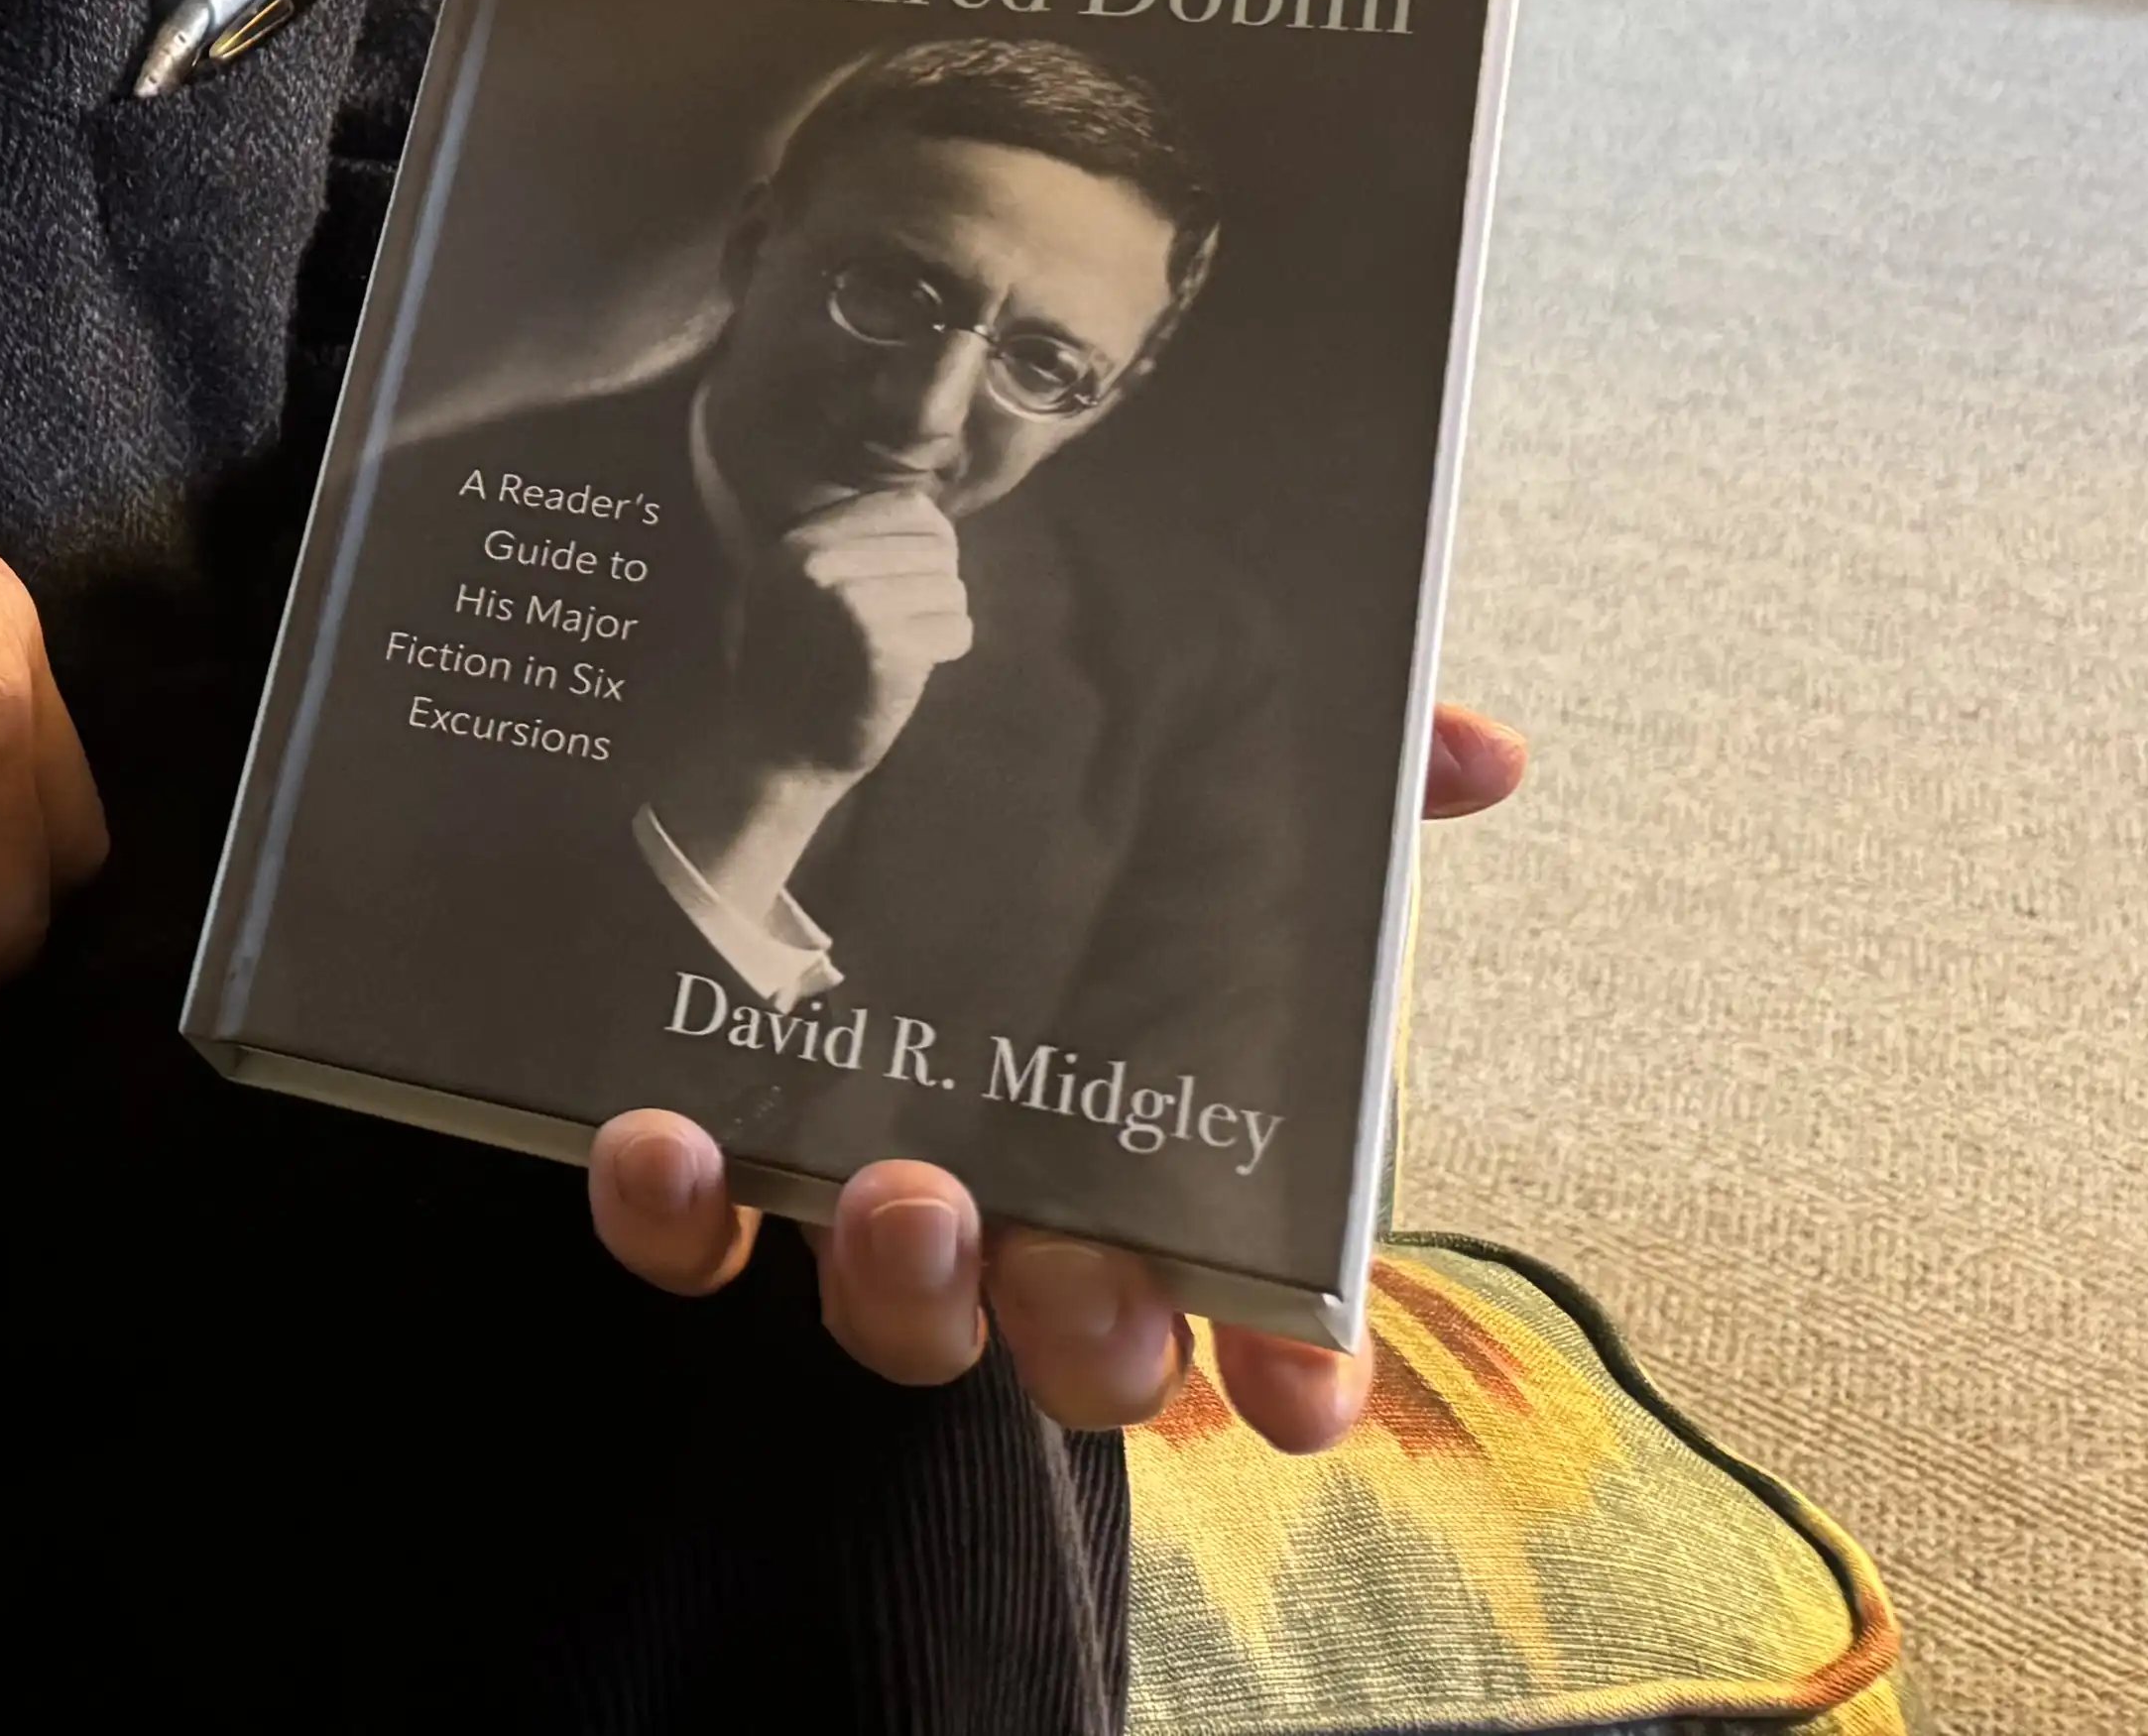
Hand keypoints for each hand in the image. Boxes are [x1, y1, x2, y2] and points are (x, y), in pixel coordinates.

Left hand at [582, 701, 1532, 1448]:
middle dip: (1080, 1330)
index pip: (1273, 1321)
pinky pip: (694, 1238)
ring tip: (890, 1191)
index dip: (1293, 1373)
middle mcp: (1038, 1218)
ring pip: (895, 1316)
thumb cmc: (1097, 843)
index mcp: (1182, 1161)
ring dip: (899, 1284)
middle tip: (1050, 1256)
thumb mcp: (1230, 793)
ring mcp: (877, 1208)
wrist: (851, 763)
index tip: (1295, 1397)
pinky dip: (675, 1211)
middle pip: (1081, 1342)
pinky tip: (664, 1137)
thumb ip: (1356, 773)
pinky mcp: (727, 1168)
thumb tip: (1483, 749)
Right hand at [728, 485, 976, 784]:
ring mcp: (851, 602)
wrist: (778, 749)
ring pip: (951, 589)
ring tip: (901, 647)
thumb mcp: (798, 586)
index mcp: (799, 540)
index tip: (911, 580)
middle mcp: (820, 562)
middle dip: (935, 585)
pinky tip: (909, 670)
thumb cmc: (801, 665)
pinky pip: (956, 630)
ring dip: (941, 620)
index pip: (908, 507)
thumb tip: (932, 515)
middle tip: (904, 622)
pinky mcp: (885, 647)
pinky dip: (946, 652)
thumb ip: (849, 543)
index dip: (929, 543)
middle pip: (938, 546)